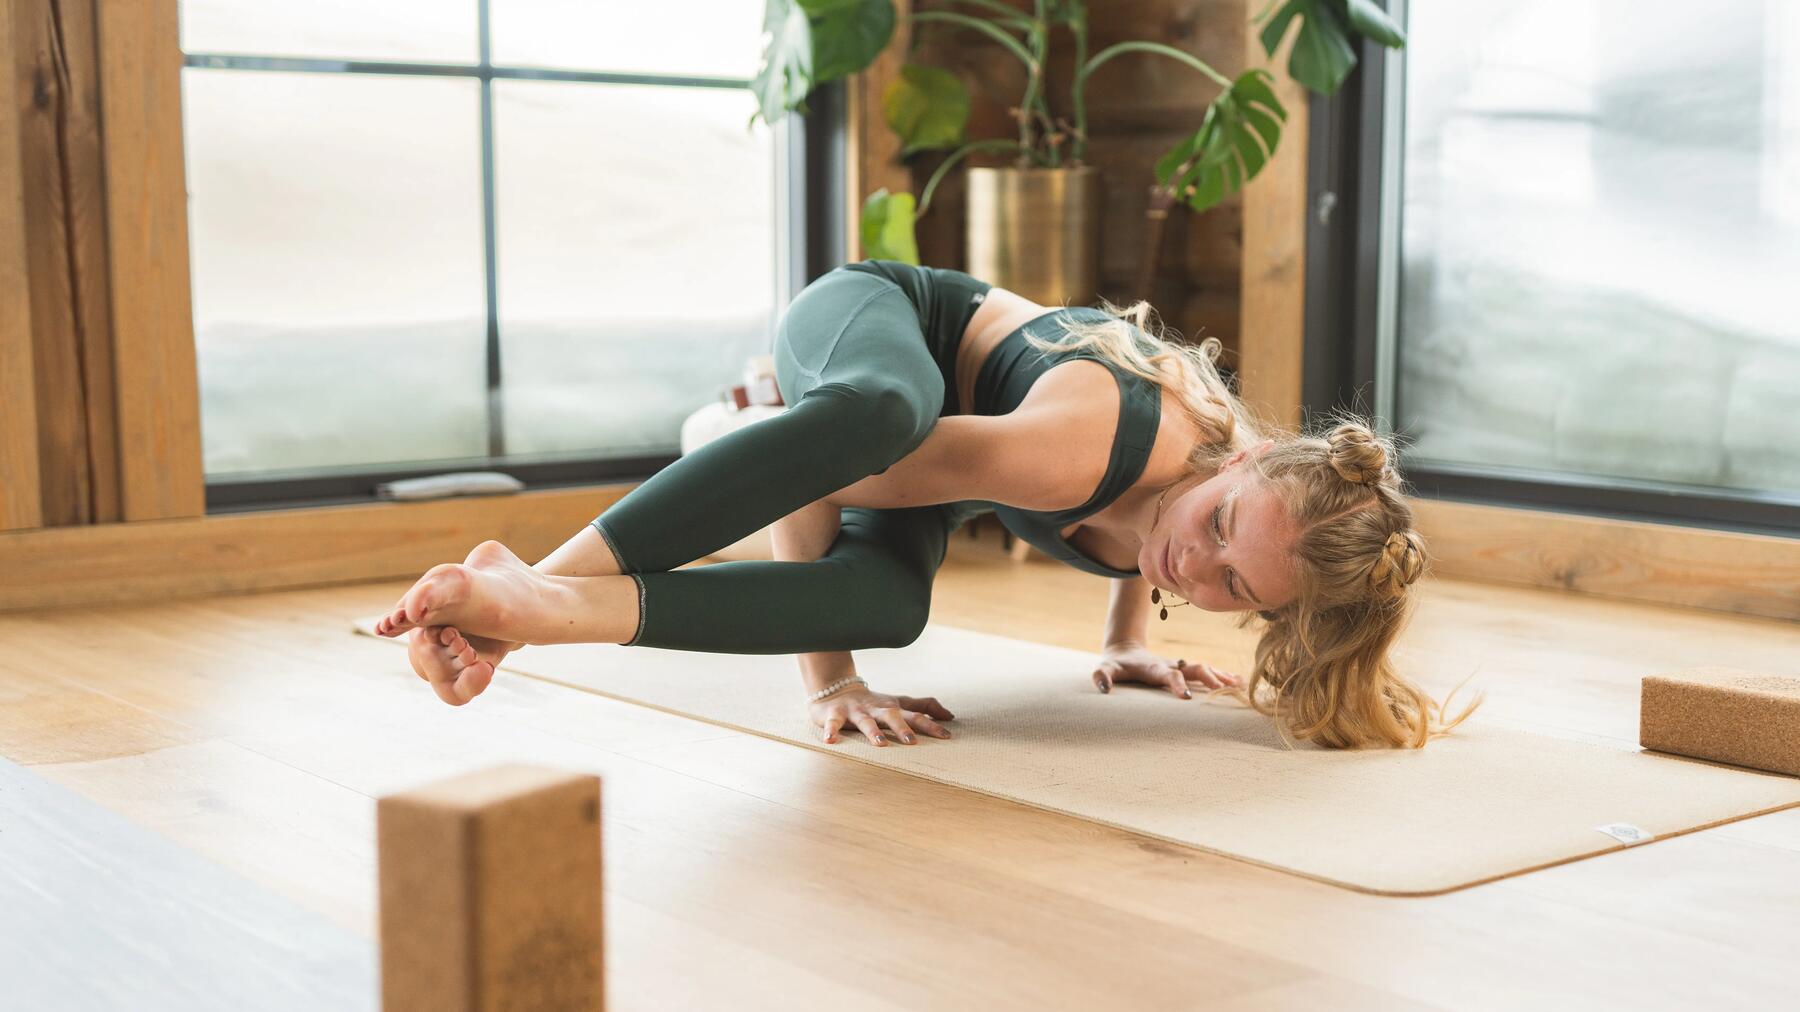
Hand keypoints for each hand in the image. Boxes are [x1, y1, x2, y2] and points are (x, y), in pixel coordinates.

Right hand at [810, 685, 955, 745]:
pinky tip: (830, 740)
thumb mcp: (899, 702)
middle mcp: (877, 709)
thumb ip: (924, 706)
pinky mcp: (834, 715)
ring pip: (865, 721)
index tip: (947, 736)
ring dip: (873, 732)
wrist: (836, 689)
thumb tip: (950, 716)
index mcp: (893, 708)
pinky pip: (833, 723)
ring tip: (880, 744)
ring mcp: (856, 711)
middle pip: (892, 716)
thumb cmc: (873, 702)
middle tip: (912, 742)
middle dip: (902, 727)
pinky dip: (831, 730)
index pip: (915, 715)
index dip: (931, 725)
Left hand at [1092, 644, 1239, 699]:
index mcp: (1155, 668)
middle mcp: (1172, 665)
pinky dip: (1222, 675)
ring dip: (1221, 676)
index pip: (1169, 674)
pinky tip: (1238, 682)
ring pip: (1205, 668)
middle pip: (1195, 668)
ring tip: (1241, 685)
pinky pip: (1207, 671)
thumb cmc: (1115, 664)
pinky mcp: (1184, 669)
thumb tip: (1102, 689)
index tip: (1186, 697)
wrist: (1124, 649)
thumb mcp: (1105, 669)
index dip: (1177, 684)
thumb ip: (1102, 676)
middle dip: (1210, 679)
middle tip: (1226, 691)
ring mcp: (1180, 666)